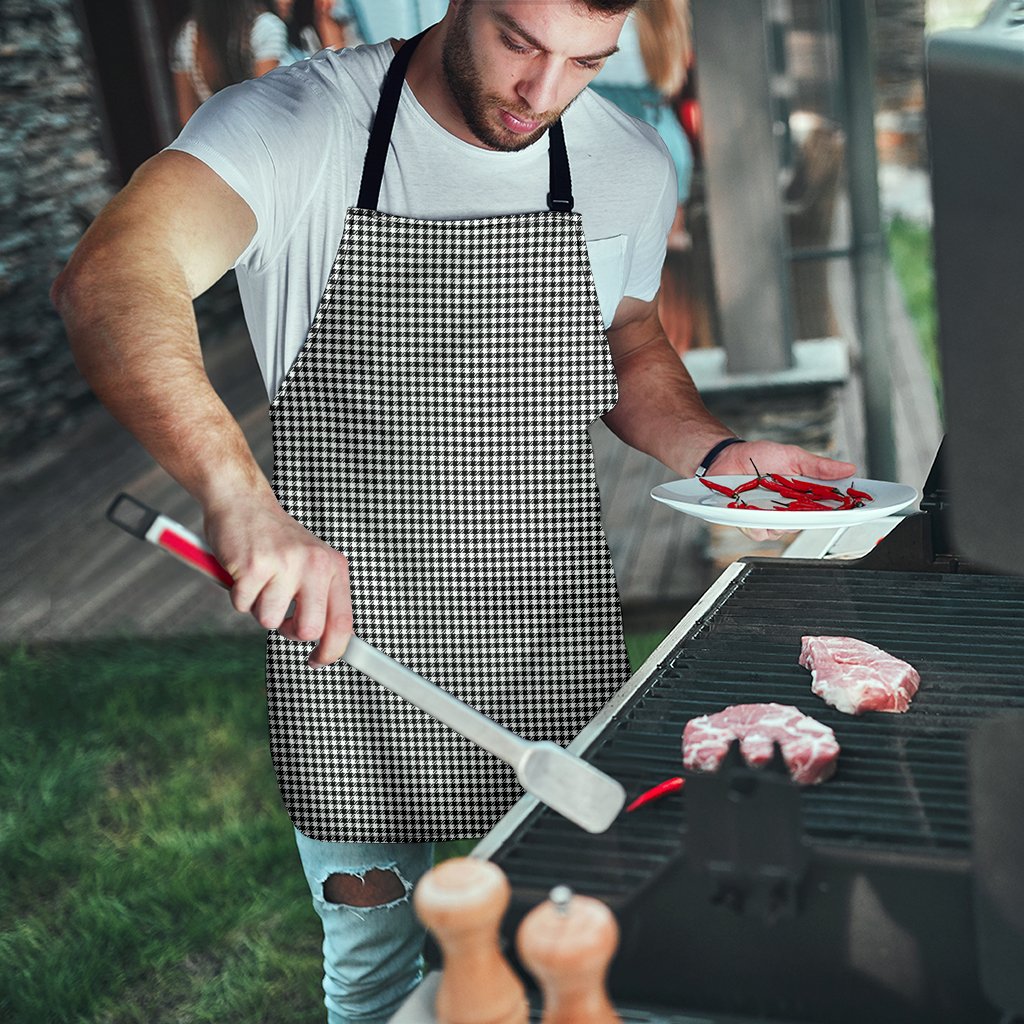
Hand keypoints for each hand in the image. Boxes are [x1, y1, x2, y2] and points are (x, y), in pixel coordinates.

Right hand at [203, 494, 351, 666]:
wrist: (243, 501)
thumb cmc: (275, 539)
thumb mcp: (311, 562)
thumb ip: (321, 597)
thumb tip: (326, 641)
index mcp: (333, 566)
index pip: (343, 622)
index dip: (332, 651)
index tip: (319, 660)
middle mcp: (314, 564)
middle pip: (309, 630)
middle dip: (289, 631)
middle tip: (280, 613)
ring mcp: (285, 564)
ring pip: (269, 620)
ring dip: (258, 607)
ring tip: (260, 580)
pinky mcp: (254, 565)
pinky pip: (243, 605)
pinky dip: (238, 595)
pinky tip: (243, 571)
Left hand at [707, 440, 856, 542]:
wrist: (727, 457)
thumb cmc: (759, 456)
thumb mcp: (793, 456)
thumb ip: (819, 466)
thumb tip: (848, 468)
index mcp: (804, 495)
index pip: (829, 508)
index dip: (844, 511)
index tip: (857, 508)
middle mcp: (790, 510)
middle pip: (809, 523)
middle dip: (810, 515)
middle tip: (805, 502)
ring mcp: (770, 518)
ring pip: (784, 531)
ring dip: (780, 518)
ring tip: (771, 499)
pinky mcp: (751, 523)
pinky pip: (760, 532)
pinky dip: (758, 522)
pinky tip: (753, 508)